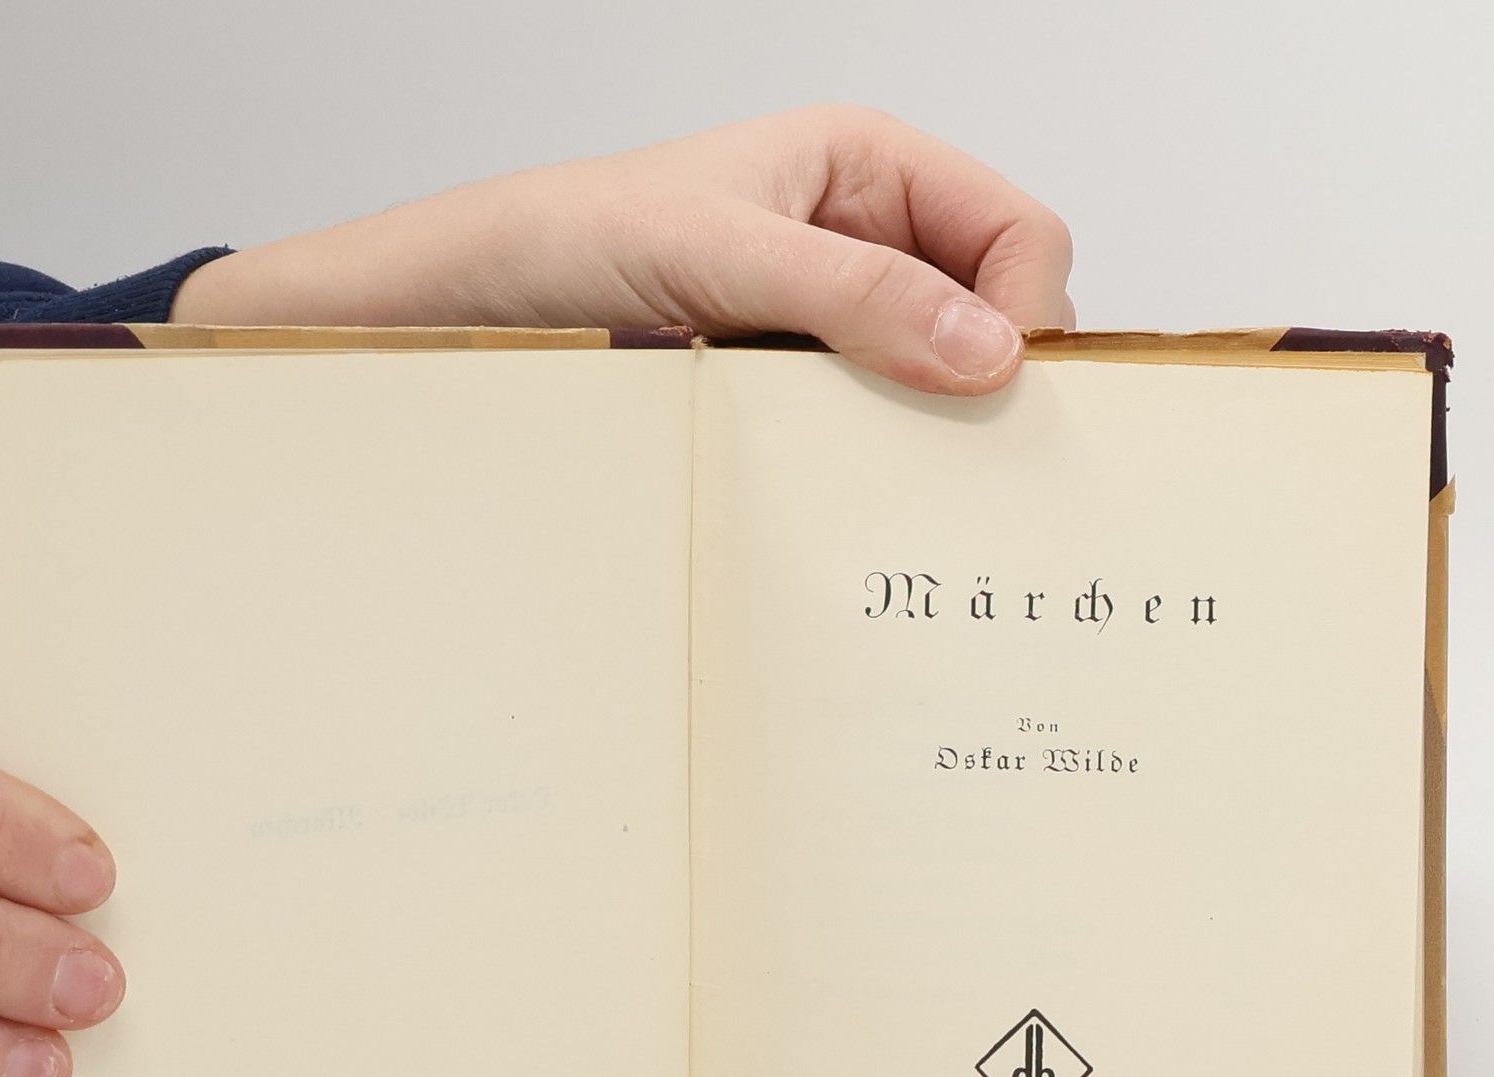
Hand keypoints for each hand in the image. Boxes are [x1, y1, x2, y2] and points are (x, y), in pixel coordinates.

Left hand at [171, 107, 1073, 395]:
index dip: (1027, 309)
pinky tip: (850, 490)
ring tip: (899, 477)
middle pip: (996, 312)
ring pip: (940, 383)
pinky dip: (878, 462)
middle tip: (962, 450)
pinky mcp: (792, 395)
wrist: (466, 312)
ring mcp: (831, 327)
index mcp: (866, 169)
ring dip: (932, 429)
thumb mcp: (718, 253)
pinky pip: (873, 432)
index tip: (994, 385)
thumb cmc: (570, 243)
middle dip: (991, 377)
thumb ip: (855, 296)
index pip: (1017, 233)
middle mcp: (863, 244)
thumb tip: (988, 349)